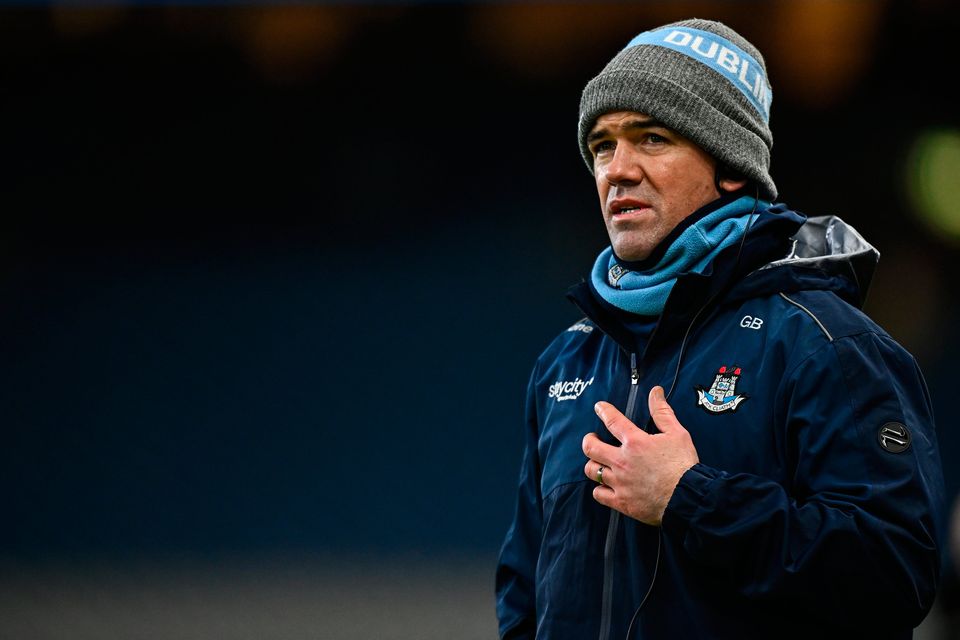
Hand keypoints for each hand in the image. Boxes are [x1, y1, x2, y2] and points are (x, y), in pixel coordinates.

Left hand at [582, 386, 698, 525]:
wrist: (688, 497)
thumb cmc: (683, 466)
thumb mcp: (677, 433)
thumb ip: (662, 412)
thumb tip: (656, 392)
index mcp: (635, 442)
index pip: (612, 420)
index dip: (603, 411)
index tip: (599, 407)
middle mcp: (622, 461)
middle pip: (590, 447)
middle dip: (588, 440)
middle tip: (592, 439)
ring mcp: (619, 482)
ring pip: (592, 471)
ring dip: (593, 464)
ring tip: (598, 462)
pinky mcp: (621, 501)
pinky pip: (598, 494)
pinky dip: (599, 489)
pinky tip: (605, 486)